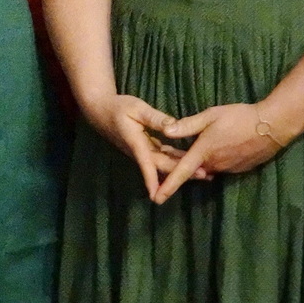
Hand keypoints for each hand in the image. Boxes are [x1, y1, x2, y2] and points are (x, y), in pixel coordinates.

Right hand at [81, 93, 205, 202]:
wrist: (100, 111)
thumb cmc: (117, 108)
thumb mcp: (136, 108)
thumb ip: (155, 118)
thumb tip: (173, 126)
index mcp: (136, 143)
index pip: (147, 164)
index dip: (153, 180)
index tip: (160, 194)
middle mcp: (139, 152)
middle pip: (161, 166)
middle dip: (180, 173)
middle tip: (204, 175)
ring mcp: (142, 152)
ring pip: (162, 164)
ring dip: (180, 169)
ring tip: (203, 173)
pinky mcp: (144, 149)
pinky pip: (161, 157)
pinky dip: (174, 160)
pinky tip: (188, 161)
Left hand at [153, 102, 284, 203]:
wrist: (273, 125)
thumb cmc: (239, 117)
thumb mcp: (210, 116)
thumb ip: (187, 125)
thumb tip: (165, 131)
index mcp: (204, 152)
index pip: (182, 172)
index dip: (168, 186)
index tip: (156, 199)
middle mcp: (215, 165)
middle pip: (192, 170)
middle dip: (179, 164)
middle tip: (164, 151)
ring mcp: (228, 169)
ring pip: (206, 168)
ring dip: (197, 162)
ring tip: (191, 147)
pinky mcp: (239, 169)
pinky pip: (220, 167)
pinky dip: (212, 161)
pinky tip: (215, 147)